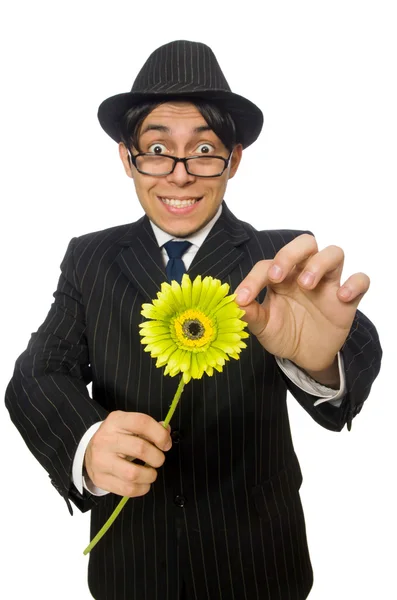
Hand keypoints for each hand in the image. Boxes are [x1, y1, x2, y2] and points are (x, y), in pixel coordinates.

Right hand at [84, 412, 171, 496]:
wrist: (90, 450)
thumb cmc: (116, 437)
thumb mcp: (129, 425)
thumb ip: (149, 427)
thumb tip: (165, 431)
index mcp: (116, 421)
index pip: (142, 423)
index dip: (159, 434)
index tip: (166, 444)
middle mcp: (105, 439)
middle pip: (140, 449)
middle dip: (157, 457)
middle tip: (158, 459)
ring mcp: (101, 460)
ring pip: (133, 474)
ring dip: (150, 475)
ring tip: (150, 472)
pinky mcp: (100, 478)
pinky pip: (127, 489)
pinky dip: (142, 488)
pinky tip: (143, 482)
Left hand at [235, 234, 369, 372]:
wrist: (305, 356)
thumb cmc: (283, 333)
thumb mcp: (263, 327)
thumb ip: (250, 314)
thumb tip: (235, 304)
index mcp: (280, 277)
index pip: (267, 266)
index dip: (253, 280)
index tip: (243, 299)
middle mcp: (304, 273)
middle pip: (305, 243)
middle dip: (290, 254)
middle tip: (277, 276)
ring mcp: (327, 284)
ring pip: (334, 253)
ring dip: (319, 264)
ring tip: (306, 284)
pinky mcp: (347, 299)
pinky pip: (360, 280)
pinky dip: (354, 283)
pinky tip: (342, 296)